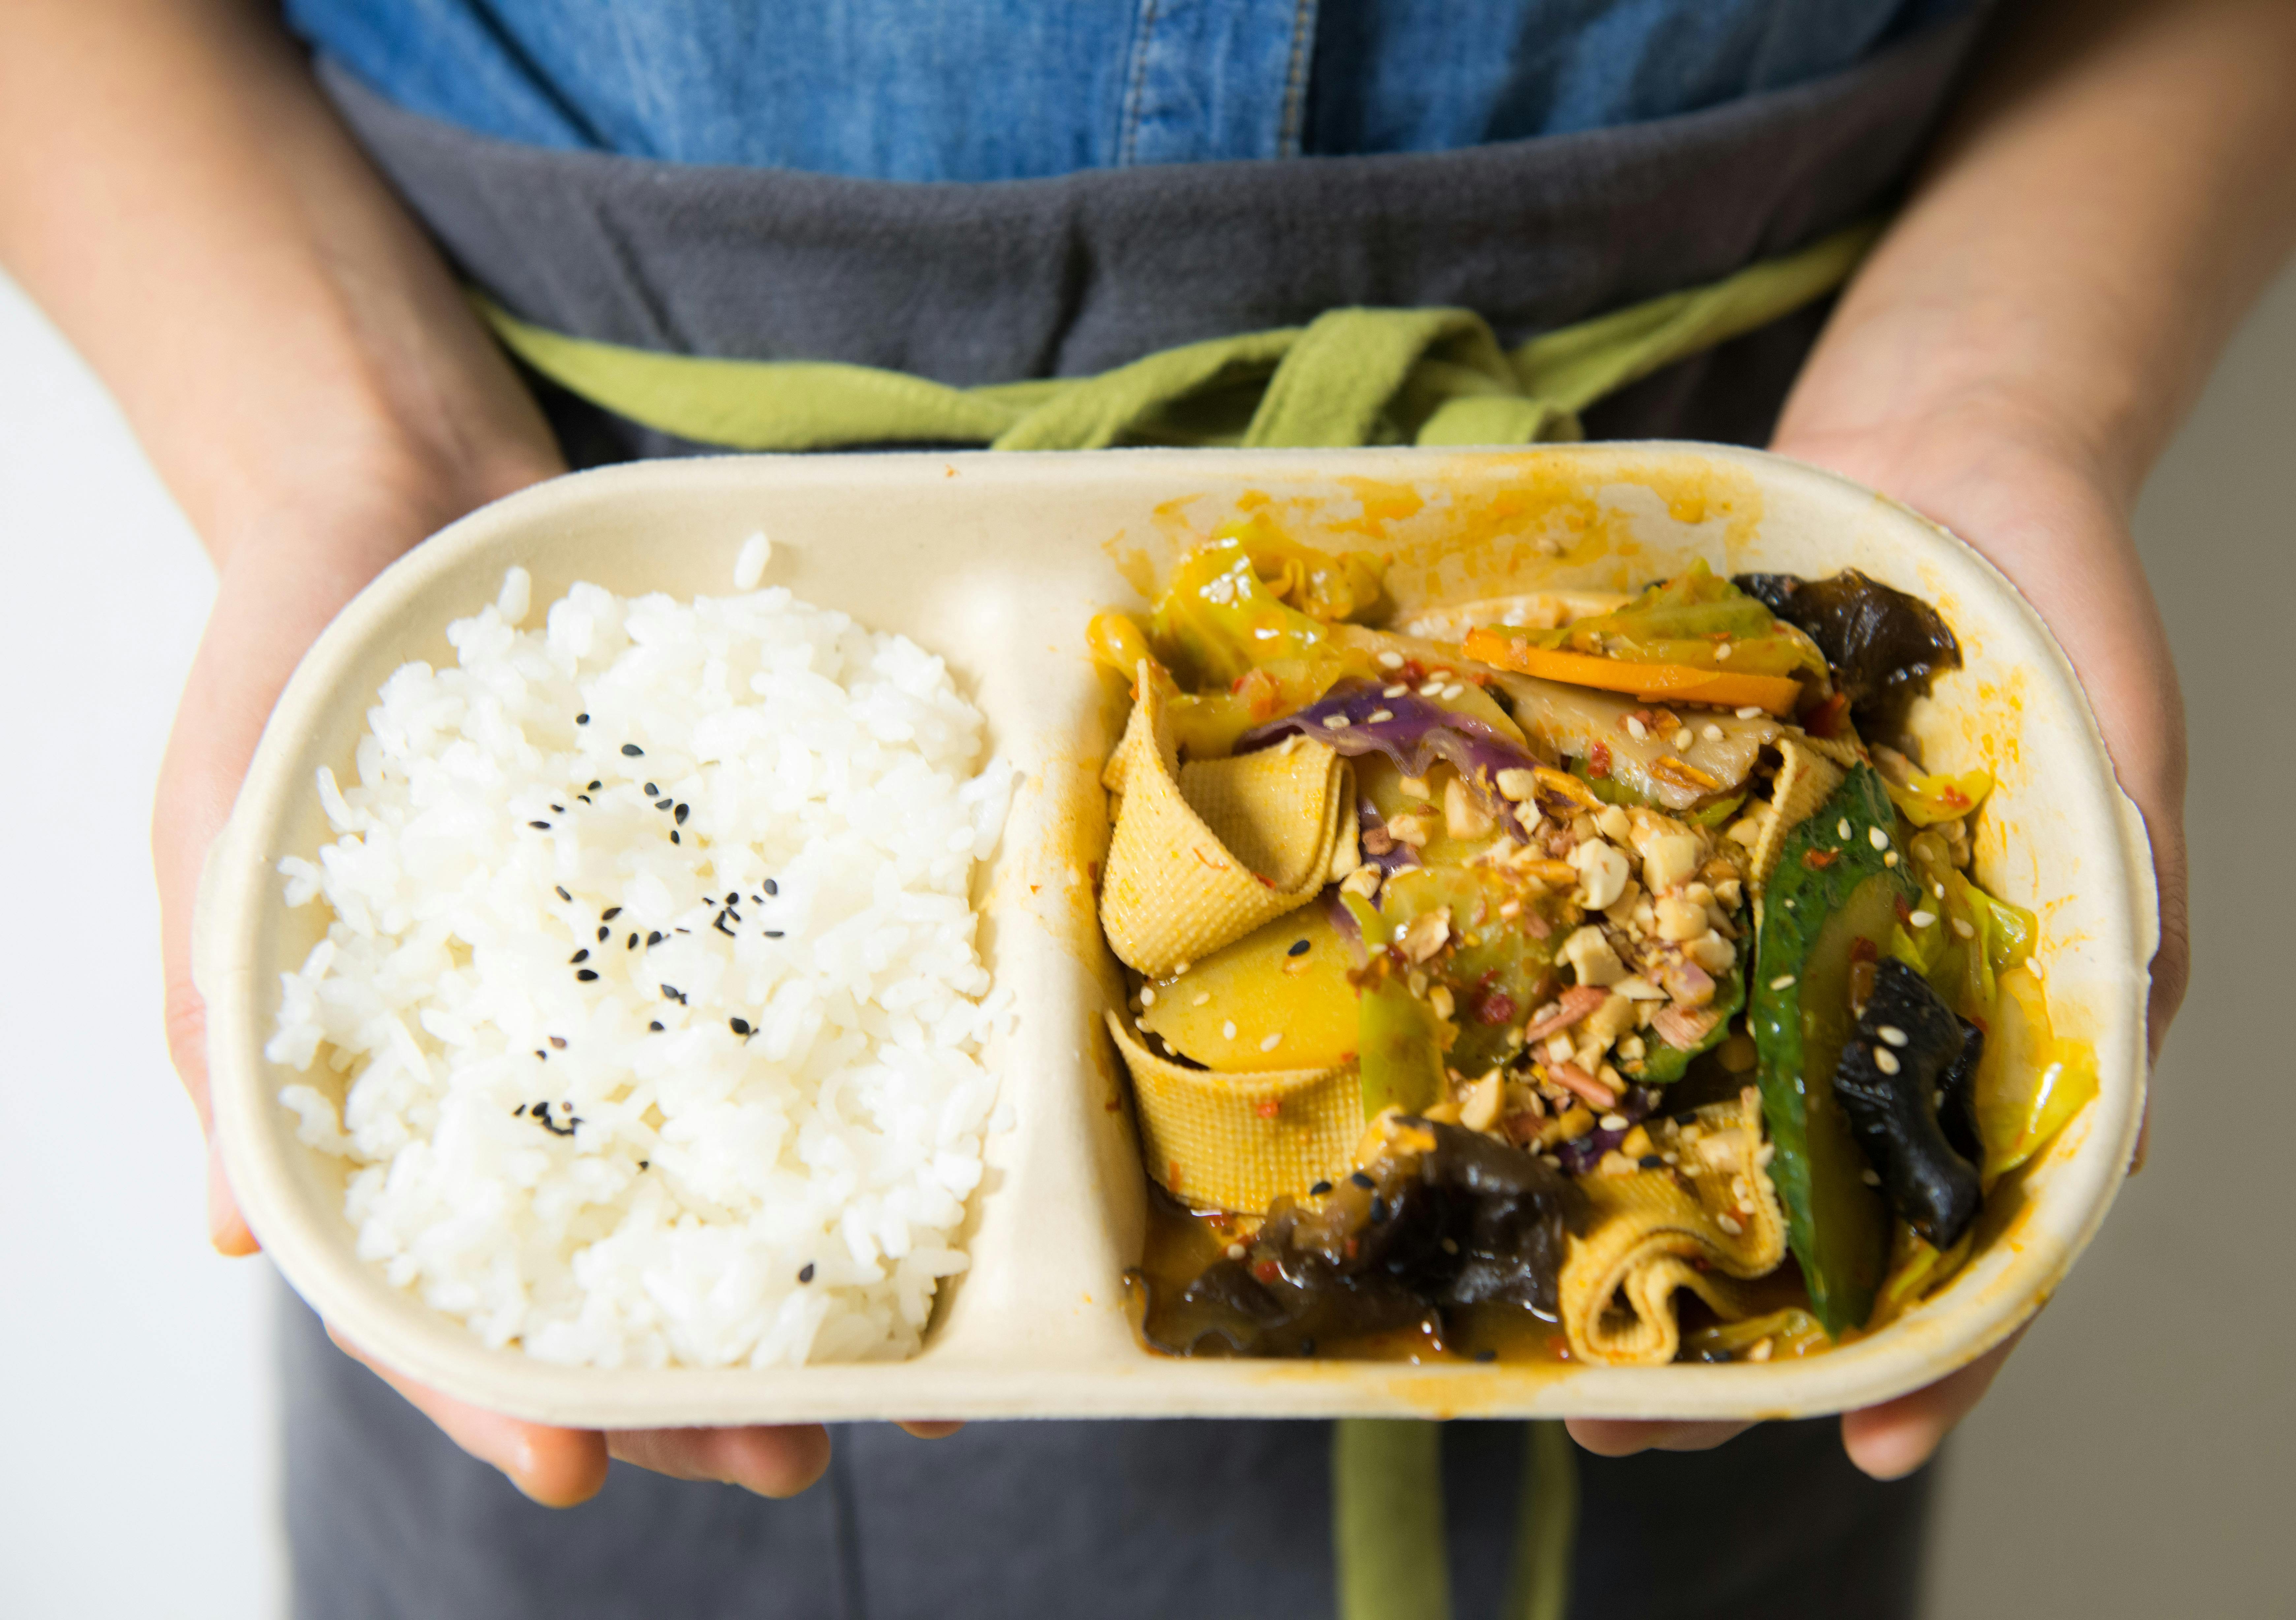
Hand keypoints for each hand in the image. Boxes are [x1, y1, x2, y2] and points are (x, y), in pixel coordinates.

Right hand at [148, 443, 938, 1505]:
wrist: (402, 487)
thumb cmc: (286, 671)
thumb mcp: (222, 843)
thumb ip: (221, 1032)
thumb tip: (238, 1240)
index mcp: (395, 1082)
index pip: (432, 1281)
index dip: (494, 1384)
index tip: (578, 1471)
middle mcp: (535, 1055)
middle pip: (612, 1256)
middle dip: (694, 1375)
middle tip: (797, 1453)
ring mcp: (637, 985)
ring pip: (725, 1164)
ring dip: (807, 1271)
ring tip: (898, 1363)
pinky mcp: (719, 896)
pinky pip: (797, 1005)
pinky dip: (860, 1083)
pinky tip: (933, 1152)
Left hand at [1570, 401, 2188, 1478]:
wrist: (1933, 463)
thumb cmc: (2052, 608)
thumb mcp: (2115, 737)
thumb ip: (2115, 877)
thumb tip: (2120, 1008)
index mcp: (1996, 1017)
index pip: (1977, 1227)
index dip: (1936, 1349)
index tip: (1868, 1446)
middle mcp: (1868, 1009)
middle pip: (1800, 1218)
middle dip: (1715, 1334)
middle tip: (1609, 1422)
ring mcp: (1764, 949)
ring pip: (1686, 1131)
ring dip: (1610, 1237)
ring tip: (1524, 1332)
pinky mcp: (1677, 873)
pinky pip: (1607, 982)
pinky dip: (1555, 1063)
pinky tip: (1485, 1133)